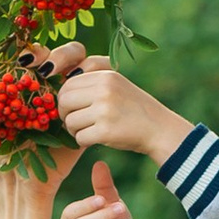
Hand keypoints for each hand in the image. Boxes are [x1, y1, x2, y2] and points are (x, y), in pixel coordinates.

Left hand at [50, 47, 190, 163]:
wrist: (158, 128)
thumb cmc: (132, 108)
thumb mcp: (115, 84)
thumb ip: (91, 80)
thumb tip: (60, 81)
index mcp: (106, 75)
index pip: (68, 85)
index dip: (65, 99)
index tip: (73, 109)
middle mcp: (105, 89)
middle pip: (64, 101)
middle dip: (65, 115)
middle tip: (75, 123)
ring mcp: (105, 110)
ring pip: (70, 121)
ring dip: (74, 131)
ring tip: (87, 131)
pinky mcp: (106, 131)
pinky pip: (79, 138)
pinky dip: (83, 142)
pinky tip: (94, 140)